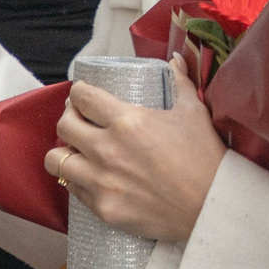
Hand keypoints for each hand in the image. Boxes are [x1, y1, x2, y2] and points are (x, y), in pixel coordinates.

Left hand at [47, 58, 227, 243]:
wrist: (212, 208)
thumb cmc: (205, 158)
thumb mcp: (193, 112)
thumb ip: (181, 82)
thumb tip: (175, 59)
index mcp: (127, 121)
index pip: (83, 97)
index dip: (79, 93)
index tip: (83, 96)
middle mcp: (107, 150)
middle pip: (64, 126)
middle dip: (69, 118)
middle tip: (80, 120)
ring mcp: (102, 182)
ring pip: (56, 161)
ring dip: (65, 152)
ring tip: (78, 151)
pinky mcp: (104, 209)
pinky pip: (73, 190)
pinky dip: (77, 181)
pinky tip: (89, 176)